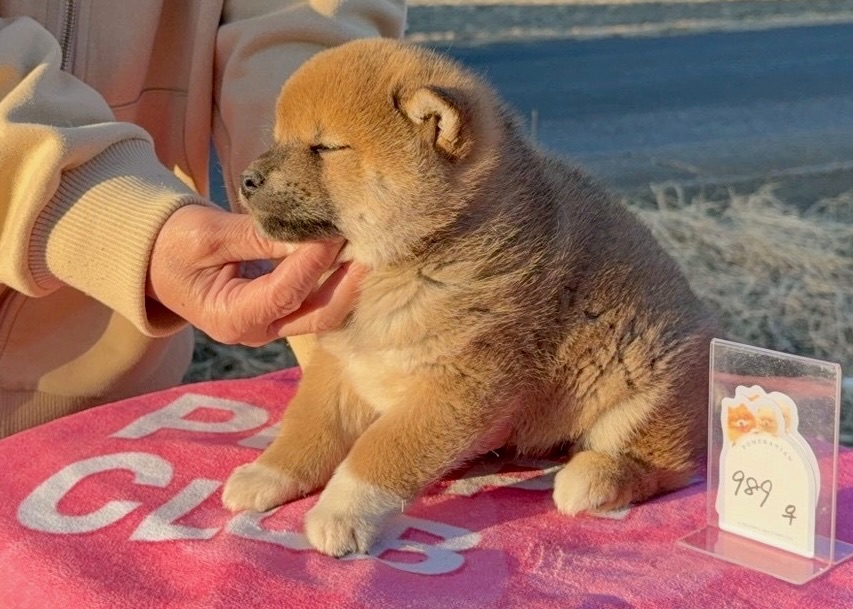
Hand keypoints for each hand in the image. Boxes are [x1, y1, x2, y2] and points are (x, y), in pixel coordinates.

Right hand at [146, 204, 362, 344]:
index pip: (287, 292)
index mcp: (232, 317)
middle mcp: (257, 331)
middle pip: (318, 315)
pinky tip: (350, 252)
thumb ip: (256, 237)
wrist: (156, 261)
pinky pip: (316, 301)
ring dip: (348, 281)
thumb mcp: (208, 235)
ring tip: (367, 245)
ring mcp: (272, 326)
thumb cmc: (173, 245)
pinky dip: (335, 279)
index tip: (335, 231)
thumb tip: (307, 232)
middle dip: (348, 282)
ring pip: (324, 311)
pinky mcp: (281, 313)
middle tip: (370, 245)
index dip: (314, 262)